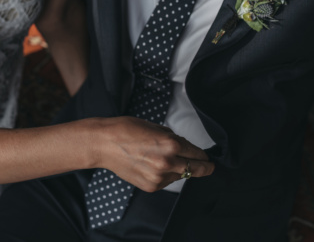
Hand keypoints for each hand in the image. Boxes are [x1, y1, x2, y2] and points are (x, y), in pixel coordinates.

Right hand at [94, 116, 214, 192]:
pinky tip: (155, 166)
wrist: (104, 144)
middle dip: (204, 167)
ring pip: (181, 175)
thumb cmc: (126, 130)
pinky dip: (167, 175)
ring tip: (168, 161)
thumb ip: (172, 138)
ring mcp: (159, 177)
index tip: (208, 158)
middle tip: (209, 167)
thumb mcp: (155, 127)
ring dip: (181, 170)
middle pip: (196, 169)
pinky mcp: (151, 186)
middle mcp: (167, 162)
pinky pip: (167, 181)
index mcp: (170, 144)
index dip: (204, 155)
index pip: (196, 153)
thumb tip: (183, 146)